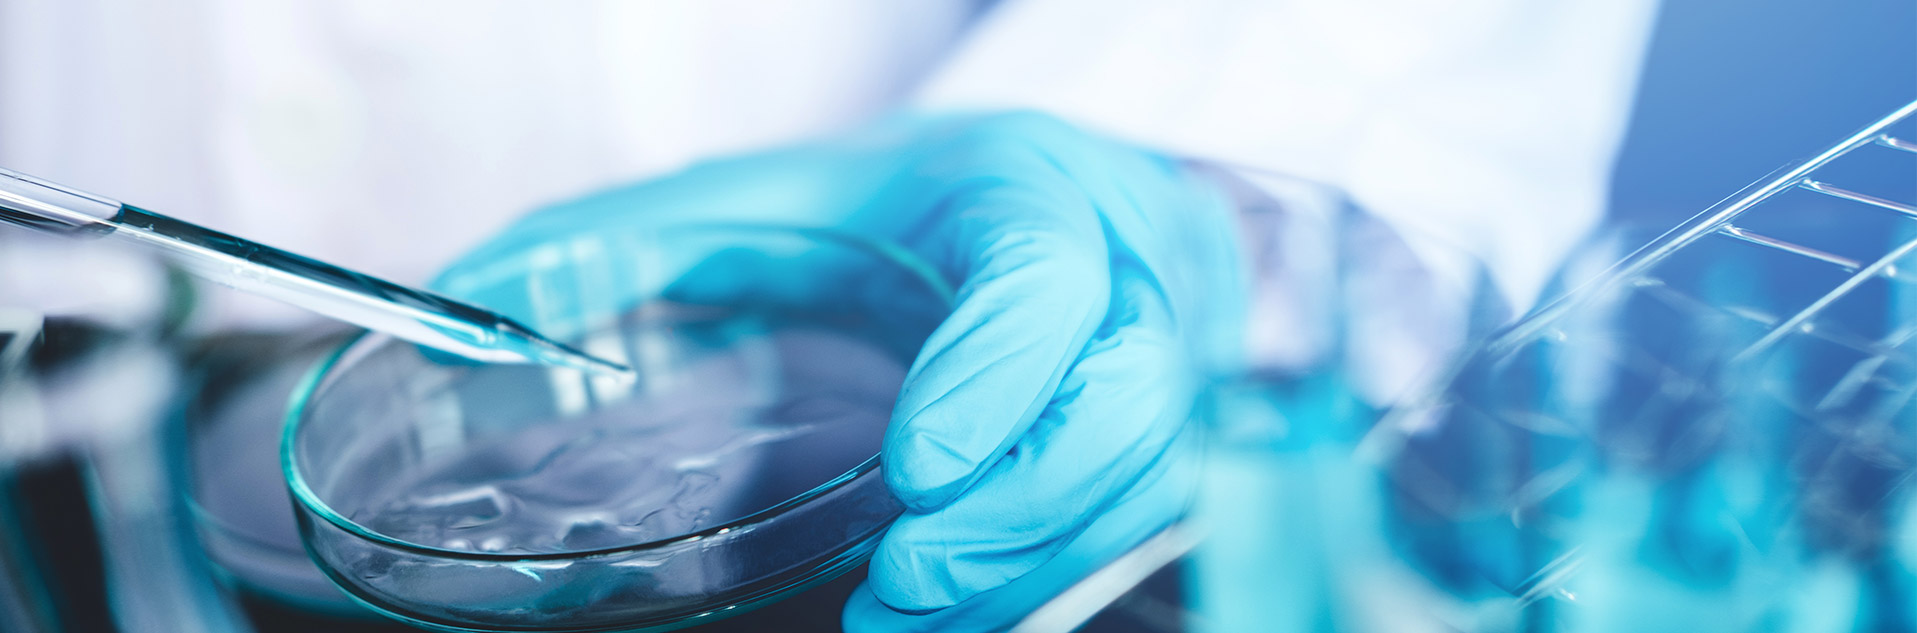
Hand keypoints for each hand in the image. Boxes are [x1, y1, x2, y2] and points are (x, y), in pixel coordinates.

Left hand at [434, 112, 1243, 630]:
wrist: (1066, 210)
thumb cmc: (912, 211)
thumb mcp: (781, 193)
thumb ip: (643, 238)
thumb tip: (469, 296)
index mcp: (1025, 188)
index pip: (1046, 271)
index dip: (995, 370)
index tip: (916, 467)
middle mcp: (1122, 268)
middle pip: (1127, 397)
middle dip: (1020, 510)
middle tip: (903, 586)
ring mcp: (1168, 354)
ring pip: (1150, 478)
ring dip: (1035, 568)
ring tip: (913, 620)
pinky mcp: (1172, 432)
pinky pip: (1153, 523)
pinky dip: (1059, 578)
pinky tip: (967, 613)